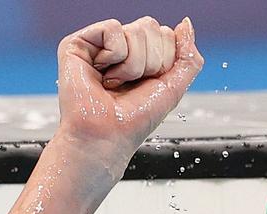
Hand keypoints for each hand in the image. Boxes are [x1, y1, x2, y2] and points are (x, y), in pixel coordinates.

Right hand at [54, 17, 203, 161]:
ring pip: (136, 29)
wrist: (106, 136)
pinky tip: (102, 73)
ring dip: (134, 65)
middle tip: (131, 85)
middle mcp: (120, 47)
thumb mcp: (174, 87)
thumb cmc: (136, 119)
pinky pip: (113, 28)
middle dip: (151, 62)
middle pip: (152, 28)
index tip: (150, 84)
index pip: (166, 35)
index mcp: (142, 56)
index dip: (165, 62)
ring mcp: (99, 44)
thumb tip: (185, 23)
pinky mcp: (78, 43)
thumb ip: (188, 56)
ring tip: (115, 83)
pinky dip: (115, 54)